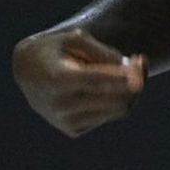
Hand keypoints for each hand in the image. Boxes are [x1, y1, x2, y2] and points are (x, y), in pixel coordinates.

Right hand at [11, 27, 148, 137]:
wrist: (29, 72)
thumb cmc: (56, 50)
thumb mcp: (74, 39)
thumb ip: (102, 51)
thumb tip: (130, 70)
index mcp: (58, 79)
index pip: (96, 81)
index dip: (121, 78)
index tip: (140, 71)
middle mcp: (61, 105)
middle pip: (116, 99)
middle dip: (135, 81)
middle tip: (141, 61)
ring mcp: (66, 121)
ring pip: (118, 110)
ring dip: (129, 91)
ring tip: (127, 70)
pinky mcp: (73, 130)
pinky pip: (109, 115)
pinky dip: (115, 100)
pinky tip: (107, 86)